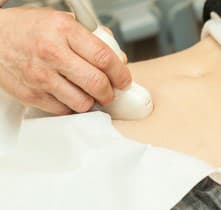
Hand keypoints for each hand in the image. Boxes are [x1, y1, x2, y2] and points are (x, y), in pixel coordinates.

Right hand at [0, 7, 130, 113]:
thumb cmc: (28, 29)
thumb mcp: (62, 22)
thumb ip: (92, 38)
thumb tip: (117, 58)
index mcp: (64, 31)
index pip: (104, 57)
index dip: (120, 73)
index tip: (124, 80)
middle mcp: (52, 54)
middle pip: (97, 83)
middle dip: (110, 92)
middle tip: (110, 91)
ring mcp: (41, 77)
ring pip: (82, 102)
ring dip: (92, 101)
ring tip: (89, 94)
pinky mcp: (32, 95)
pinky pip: (63, 110)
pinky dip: (72, 106)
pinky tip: (71, 96)